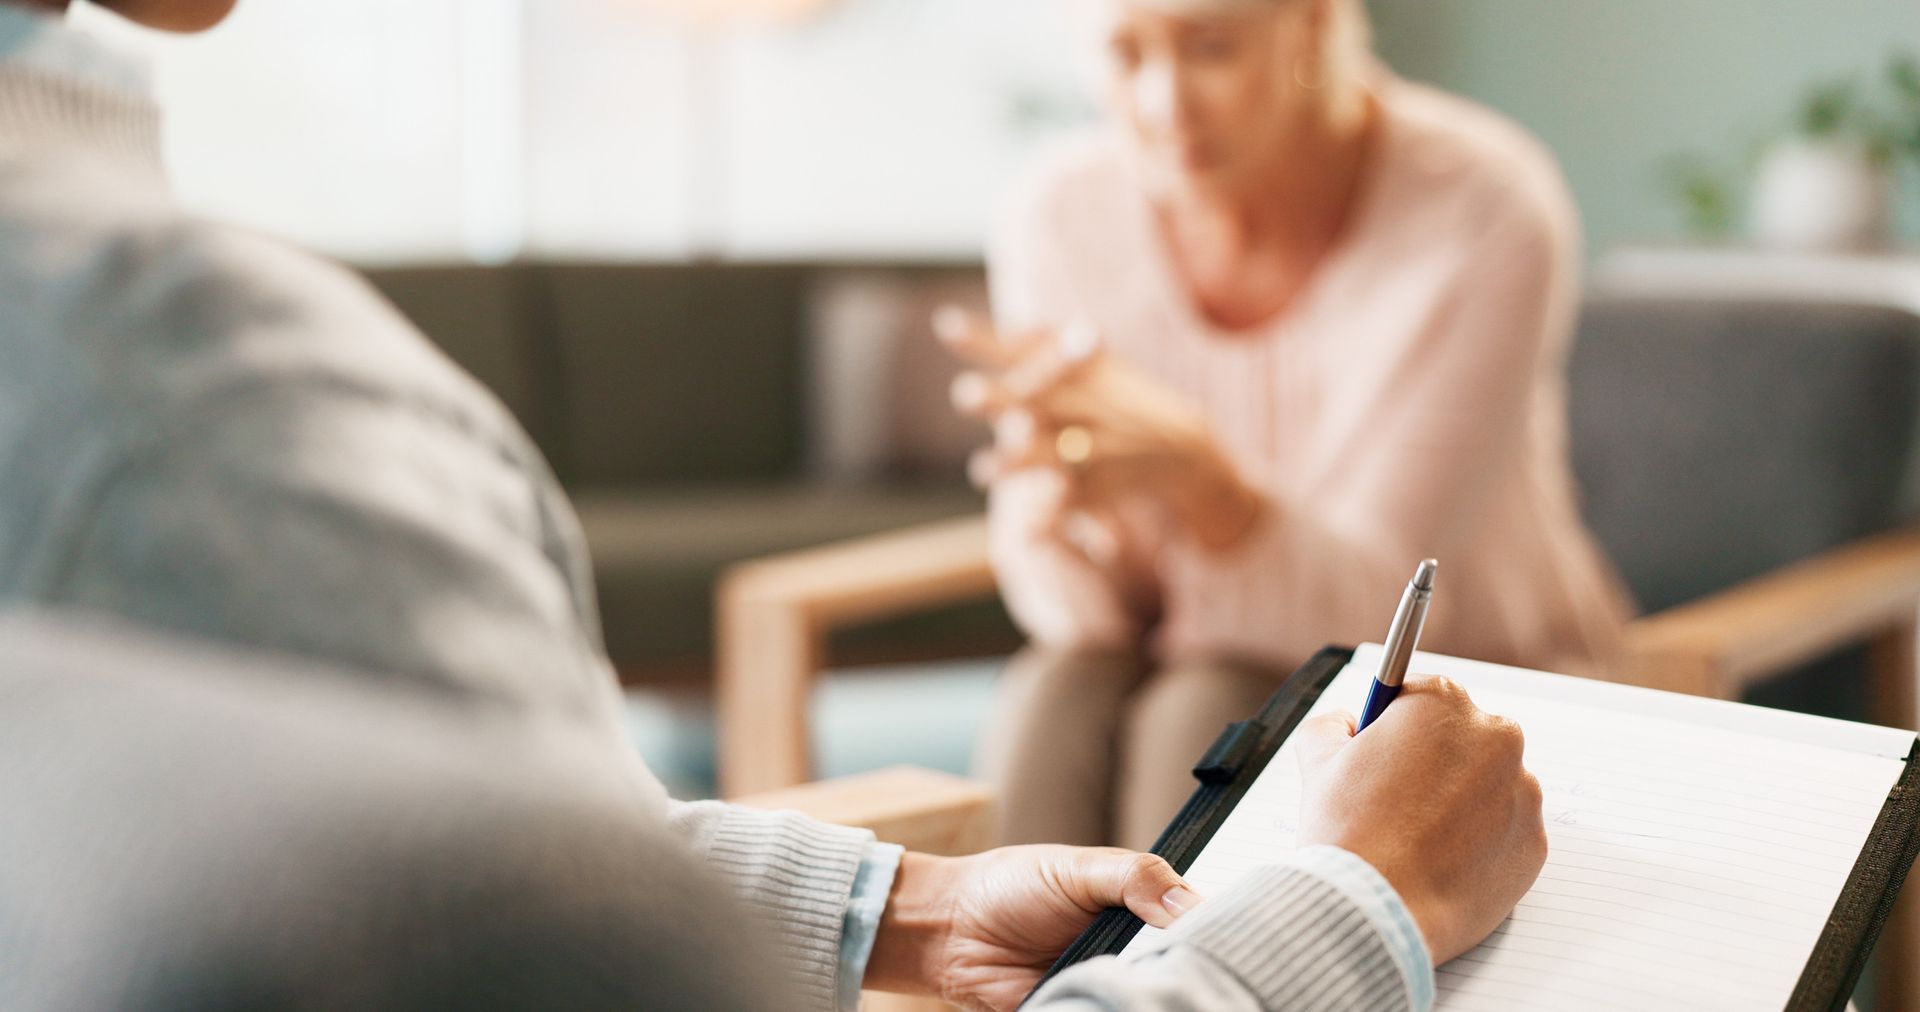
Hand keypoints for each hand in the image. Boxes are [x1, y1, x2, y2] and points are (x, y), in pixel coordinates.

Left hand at [865, 845, 1198, 1011]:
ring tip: (1136, 983)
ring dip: (1148, 996)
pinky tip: (1113, 1000)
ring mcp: (1106, 988)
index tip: (1215, 935)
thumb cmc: (1009, 887)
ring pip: (1149, 1001)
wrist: (950, 930)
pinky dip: (1114, 1009)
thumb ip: (1135, 877)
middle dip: (1180, 970)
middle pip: (1177, 970)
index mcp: (1139, 910)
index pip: (1194, 926)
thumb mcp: (1076, 868)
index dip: (1207, 932)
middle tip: (1166, 964)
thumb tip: (1187, 903)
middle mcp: (1129, 953)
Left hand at [935, 308, 1261, 553]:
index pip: (1021, 353)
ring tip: (981, 471)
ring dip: (1016, 464)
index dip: (983, 340)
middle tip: (965, 394)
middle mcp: (1077, 410)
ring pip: (1046, 458)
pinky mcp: (1095, 491)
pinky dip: (1050, 524)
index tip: (945, 325)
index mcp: (1071, 376)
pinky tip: (1027, 536)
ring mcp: (1088, 451)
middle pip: (1035, 401)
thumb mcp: (1096, 364)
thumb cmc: (1125, 401)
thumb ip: (1044, 345)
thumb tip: (997, 326)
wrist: (1185, 450)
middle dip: (1003, 399)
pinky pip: (1069, 509)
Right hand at [1293, 678, 1547, 962]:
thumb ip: (1334, 725)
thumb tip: (1348, 725)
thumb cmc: (1348, 832)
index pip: (1420, 699)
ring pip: (1489, 785)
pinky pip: (1507, 830)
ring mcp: (1523, 790)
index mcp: (1442, 702)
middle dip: (1435, 761)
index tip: (1384, 753)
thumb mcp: (1317, 759)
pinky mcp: (1535, 841)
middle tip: (1397, 800)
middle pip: (1462, 738)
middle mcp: (1495, 736)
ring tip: (1417, 839)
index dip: (1394, 729)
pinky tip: (1442, 861)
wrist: (1377, 909)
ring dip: (1461, 801)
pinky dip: (1481, 842)